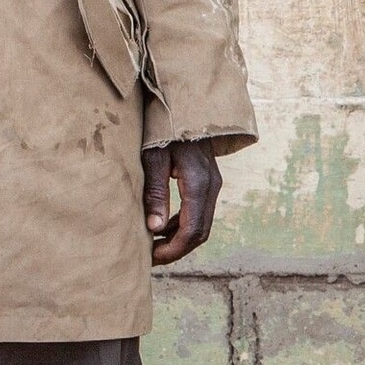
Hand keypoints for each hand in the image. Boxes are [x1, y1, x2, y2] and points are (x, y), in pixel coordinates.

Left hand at [141, 140, 220, 264]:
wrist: (183, 106)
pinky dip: (183, 224)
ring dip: (180, 239)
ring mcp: (213, 184)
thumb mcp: (153, 159)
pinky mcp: (208, 182)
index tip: (151, 258)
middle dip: (177, 249)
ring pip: (202, 224)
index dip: (172, 250)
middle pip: (200, 232)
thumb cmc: (163, 130)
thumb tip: (154, 228)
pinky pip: (199, 212)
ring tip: (154, 245)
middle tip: (151, 257)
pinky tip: (163, 226)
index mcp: (198, 183)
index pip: (191, 230)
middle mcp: (211, 186)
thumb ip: (155, 194)